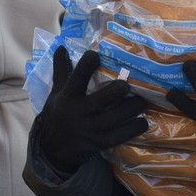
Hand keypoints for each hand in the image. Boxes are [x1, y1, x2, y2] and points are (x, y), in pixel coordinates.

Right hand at [39, 47, 147, 172]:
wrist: (52, 148)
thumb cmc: (57, 114)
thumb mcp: (56, 92)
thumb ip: (61, 70)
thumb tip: (61, 47)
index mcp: (67, 97)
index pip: (76, 79)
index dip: (86, 66)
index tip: (96, 54)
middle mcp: (78, 113)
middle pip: (98, 102)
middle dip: (114, 92)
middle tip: (127, 84)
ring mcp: (90, 130)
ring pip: (113, 119)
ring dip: (130, 109)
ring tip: (142, 101)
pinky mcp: (99, 143)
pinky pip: (119, 137)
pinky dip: (132, 130)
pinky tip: (143, 122)